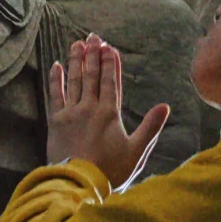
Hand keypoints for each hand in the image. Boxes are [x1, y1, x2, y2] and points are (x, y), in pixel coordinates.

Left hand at [47, 34, 169, 189]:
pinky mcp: (56, 121)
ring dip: (77, 60)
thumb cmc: (110, 171)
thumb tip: (165, 106)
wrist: (79, 184)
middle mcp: (90, 108)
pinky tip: (57, 65)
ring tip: (78, 43)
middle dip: (93, 55)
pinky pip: (55, 94)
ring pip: (75, 80)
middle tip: (94, 37)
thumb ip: (150, 127)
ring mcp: (71, 113)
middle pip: (92, 75)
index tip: (109, 47)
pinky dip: (56, 79)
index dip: (110, 63)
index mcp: (110, 113)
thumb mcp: (137, 151)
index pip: (110, 81)